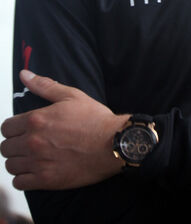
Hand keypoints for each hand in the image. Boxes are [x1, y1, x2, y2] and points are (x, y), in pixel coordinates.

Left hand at [0, 70, 128, 190]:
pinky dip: (23, 178)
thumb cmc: (95, 119)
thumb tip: (24, 75)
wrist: (113, 143)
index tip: (23, 129)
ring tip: (31, 157)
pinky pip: (20, 183)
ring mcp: (38, 162)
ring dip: (18, 161)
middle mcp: (33, 141)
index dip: (13, 128)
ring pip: (10, 165)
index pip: (6, 127)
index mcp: (36, 120)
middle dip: (14, 144)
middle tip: (28, 143)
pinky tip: (34, 171)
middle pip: (5, 147)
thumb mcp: (71, 96)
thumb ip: (44, 86)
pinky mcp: (46, 180)